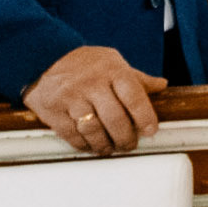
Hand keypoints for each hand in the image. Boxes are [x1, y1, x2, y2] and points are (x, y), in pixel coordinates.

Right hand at [23, 47, 165, 153]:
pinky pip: (71, 134)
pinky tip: (91, 146)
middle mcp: (92, 83)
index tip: (151, 131)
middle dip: (125, 137)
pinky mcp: (52, 110)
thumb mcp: (114, 62)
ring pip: (93, 129)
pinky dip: (84, 145)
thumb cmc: (86, 63)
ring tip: (111, 148)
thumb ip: (136, 78)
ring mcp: (71, 97)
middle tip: (130, 145)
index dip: (145, 117)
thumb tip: (162, 85)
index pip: (134, 96)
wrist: (45, 58)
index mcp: (112, 70)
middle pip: (114, 118)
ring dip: (104, 145)